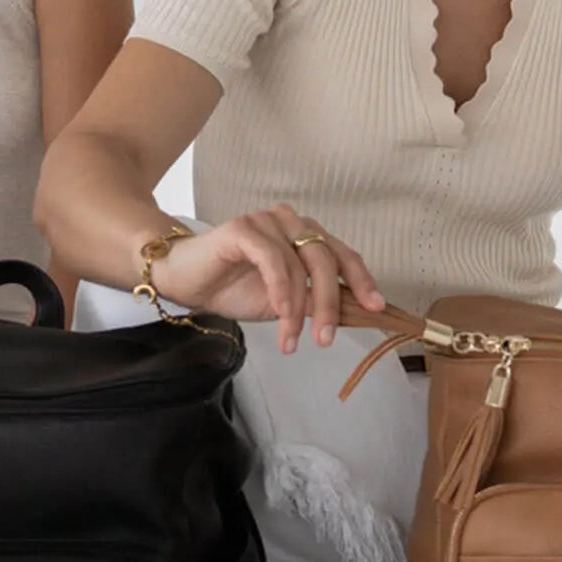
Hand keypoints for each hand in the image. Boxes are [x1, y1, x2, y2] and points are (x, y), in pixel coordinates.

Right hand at [149, 204, 386, 354]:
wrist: (185, 282)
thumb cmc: (233, 288)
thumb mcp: (284, 302)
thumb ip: (313, 301)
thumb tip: (351, 315)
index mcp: (304, 235)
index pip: (343, 254)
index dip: (362, 280)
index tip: (375, 307)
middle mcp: (290, 221)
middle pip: (326, 260)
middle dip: (329, 303)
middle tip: (325, 339)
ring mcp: (267, 221)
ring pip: (299, 264)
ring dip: (297, 309)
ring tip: (291, 340)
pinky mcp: (242, 228)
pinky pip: (272, 259)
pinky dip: (280, 289)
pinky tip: (279, 314)